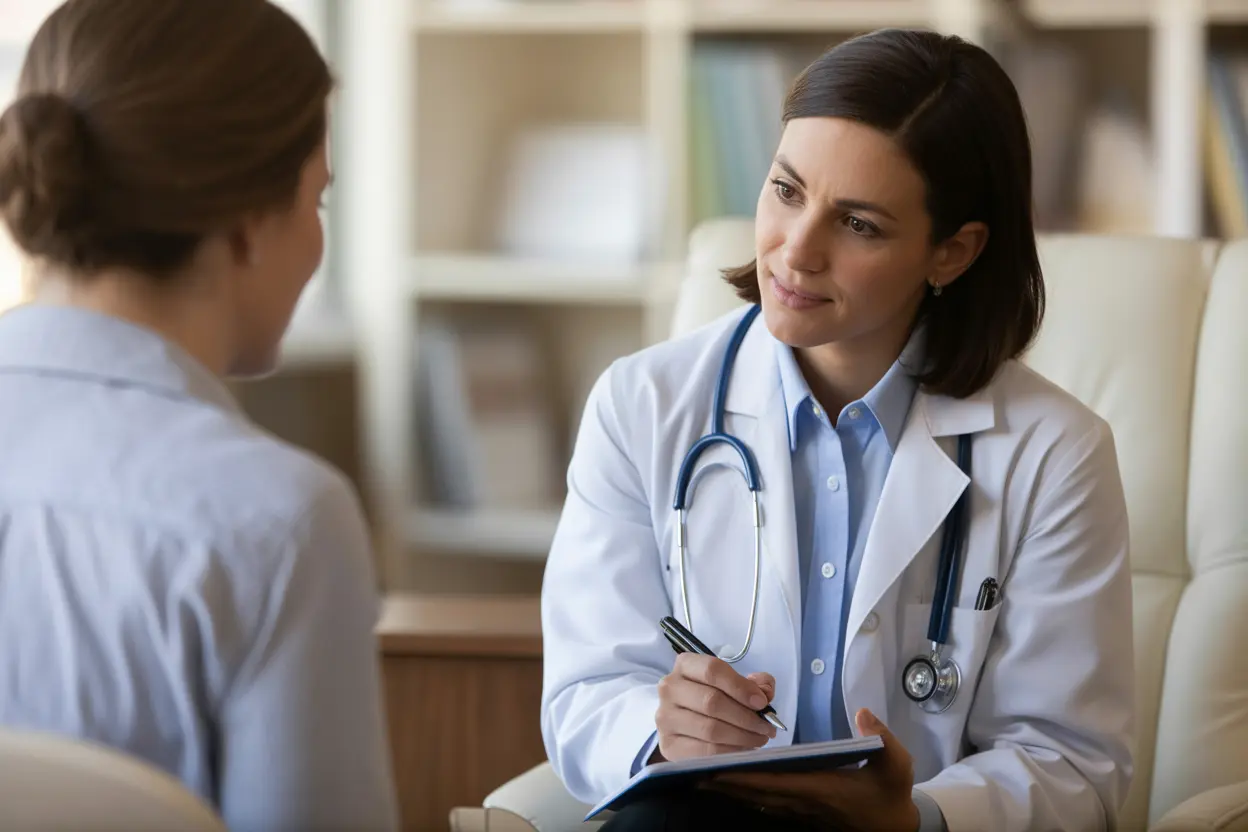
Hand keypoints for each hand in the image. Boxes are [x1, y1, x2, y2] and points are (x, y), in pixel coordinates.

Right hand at [653, 652, 777, 761]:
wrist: (687, 721)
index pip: (712, 670)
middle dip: (746, 717)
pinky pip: (705, 751)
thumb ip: (755, 683)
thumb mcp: (733, 683)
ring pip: (710, 729)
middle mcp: (670, 688)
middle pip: (711, 702)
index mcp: (685, 665)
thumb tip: (764, 694)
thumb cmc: (714, 696)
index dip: (740, 686)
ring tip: (759, 739)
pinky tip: (744, 749)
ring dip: (742, 736)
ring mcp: (666, 718)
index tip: (762, 702)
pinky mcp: (668, 745)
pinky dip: (730, 752)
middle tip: (766, 727)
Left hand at [702, 708, 918, 830]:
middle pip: (757, 792)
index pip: (776, 781)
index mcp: (822, 788)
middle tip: (693, 771)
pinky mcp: (800, 811)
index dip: (746, 775)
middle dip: (725, 782)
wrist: (892, 826)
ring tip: (700, 776)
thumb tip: (863, 713)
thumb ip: (881, 738)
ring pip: (758, 798)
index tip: (719, 766)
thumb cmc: (890, 793)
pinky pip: (765, 802)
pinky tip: (728, 784)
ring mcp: (800, 809)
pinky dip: (745, 793)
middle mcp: (804, 801)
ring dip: (730, 788)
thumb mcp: (896, 764)